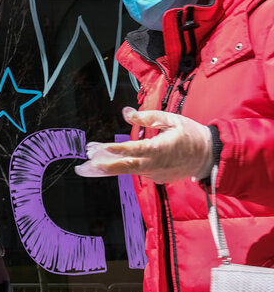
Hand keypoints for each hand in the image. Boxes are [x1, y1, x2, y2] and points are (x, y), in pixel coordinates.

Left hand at [80, 107, 212, 183]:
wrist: (210, 157)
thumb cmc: (191, 134)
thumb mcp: (172, 119)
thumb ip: (148, 117)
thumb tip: (126, 112)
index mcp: (160, 149)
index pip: (133, 150)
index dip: (114, 150)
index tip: (97, 149)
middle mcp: (156, 165)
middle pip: (125, 167)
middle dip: (102, 167)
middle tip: (82, 166)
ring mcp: (156, 174)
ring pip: (128, 171)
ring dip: (107, 167)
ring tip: (86, 167)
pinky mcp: (158, 179)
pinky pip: (138, 172)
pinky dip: (123, 168)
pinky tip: (107, 164)